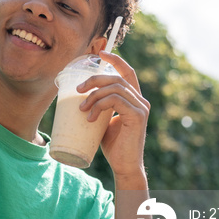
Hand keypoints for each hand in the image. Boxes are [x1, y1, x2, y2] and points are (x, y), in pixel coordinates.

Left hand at [76, 51, 149, 178]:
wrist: (123, 165)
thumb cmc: (113, 144)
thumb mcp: (104, 120)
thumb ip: (100, 106)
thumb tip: (79, 96)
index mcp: (133, 99)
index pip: (128, 72)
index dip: (116, 60)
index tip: (101, 53)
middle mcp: (140, 100)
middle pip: (116, 78)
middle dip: (94, 80)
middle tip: (78, 89)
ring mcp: (141, 108)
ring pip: (114, 88)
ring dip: (93, 95)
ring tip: (82, 108)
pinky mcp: (137, 116)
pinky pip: (115, 100)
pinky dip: (99, 105)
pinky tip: (91, 118)